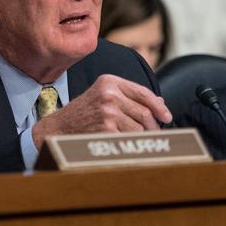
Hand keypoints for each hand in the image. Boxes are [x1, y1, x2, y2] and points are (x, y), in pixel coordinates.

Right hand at [31, 74, 171, 142]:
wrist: (59, 127)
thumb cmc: (83, 112)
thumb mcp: (103, 95)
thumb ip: (129, 96)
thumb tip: (160, 103)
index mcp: (110, 81)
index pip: (143, 93)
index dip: (159, 107)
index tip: (166, 117)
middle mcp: (109, 94)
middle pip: (145, 112)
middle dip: (153, 126)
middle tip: (154, 133)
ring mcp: (108, 112)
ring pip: (140, 128)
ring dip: (141, 137)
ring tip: (133, 138)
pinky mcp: (106, 129)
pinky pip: (130, 139)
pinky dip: (131, 144)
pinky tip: (123, 143)